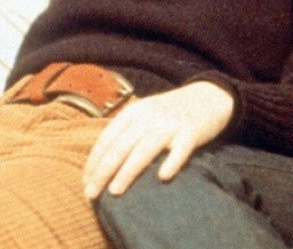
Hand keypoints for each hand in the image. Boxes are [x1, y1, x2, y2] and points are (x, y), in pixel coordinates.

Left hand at [82, 81, 233, 199]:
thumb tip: (101, 164)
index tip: (85, 183)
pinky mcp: (191, 132)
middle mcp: (148, 117)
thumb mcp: (144, 114)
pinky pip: (180, 149)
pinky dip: (171, 162)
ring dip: (127, 171)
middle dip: (102, 171)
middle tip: (90, 194)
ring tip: (114, 191)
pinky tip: (163, 177)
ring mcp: (169, 124)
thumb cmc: (169, 114)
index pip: (107, 138)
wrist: (207, 97)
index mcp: (133, 112)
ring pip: (144, 150)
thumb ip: (126, 132)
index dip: (93, 161)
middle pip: (120, 146)